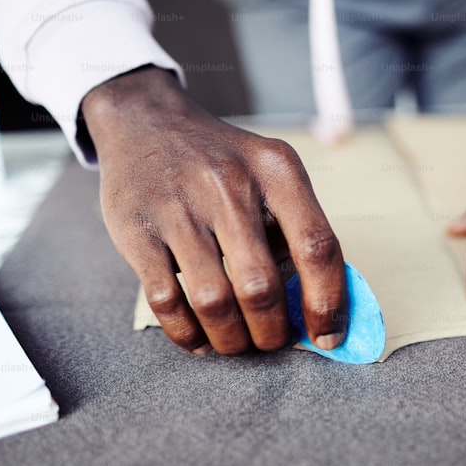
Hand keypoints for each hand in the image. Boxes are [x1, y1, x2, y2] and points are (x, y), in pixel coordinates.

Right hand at [82, 67, 347, 354]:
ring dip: (231, 339)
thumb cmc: (222, 163)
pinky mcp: (136, 230)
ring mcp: (179, 208)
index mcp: (276, 170)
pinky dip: (187, 333)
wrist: (146, 122)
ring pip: (214, 301)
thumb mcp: (269, 172)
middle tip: (273, 341)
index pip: (318, 246)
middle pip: (262, 286)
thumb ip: (295, 229)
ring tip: (238, 344)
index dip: (328, 302)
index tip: (328, 336)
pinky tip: (199, 339)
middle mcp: (229, 185)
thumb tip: (320, 308)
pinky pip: (166, 301)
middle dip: (272, 331)